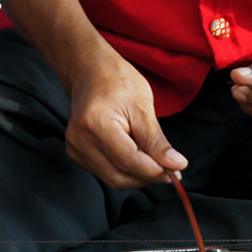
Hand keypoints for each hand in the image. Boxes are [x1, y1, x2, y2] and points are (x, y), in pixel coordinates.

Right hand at [63, 50, 187, 190]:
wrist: (89, 72)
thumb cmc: (116, 81)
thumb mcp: (142, 106)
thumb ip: (156, 141)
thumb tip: (175, 165)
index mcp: (95, 123)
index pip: (129, 161)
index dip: (155, 171)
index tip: (177, 170)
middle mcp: (79, 140)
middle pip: (120, 176)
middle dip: (148, 177)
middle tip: (170, 168)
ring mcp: (74, 148)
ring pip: (114, 180)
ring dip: (139, 177)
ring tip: (154, 160)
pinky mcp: (76, 154)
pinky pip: (106, 174)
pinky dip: (126, 172)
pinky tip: (137, 157)